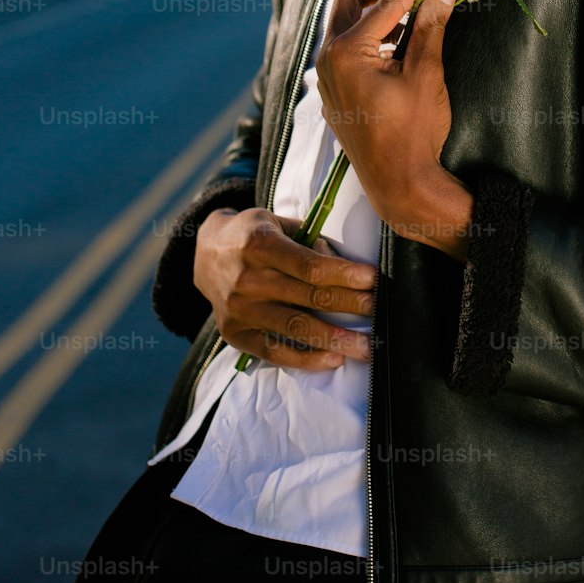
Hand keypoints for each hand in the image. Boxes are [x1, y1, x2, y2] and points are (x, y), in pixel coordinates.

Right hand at [193, 207, 376, 368]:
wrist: (204, 255)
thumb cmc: (253, 234)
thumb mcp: (277, 223)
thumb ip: (309, 241)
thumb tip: (345, 264)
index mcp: (259, 244)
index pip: (308, 265)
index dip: (342, 274)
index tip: (372, 279)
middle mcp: (246, 278)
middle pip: (307, 297)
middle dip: (349, 305)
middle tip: (379, 311)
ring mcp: (239, 309)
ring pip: (296, 328)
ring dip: (335, 339)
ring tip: (366, 348)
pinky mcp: (234, 334)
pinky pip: (274, 351)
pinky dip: (305, 358)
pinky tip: (333, 359)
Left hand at [315, 0, 473, 259]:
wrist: (398, 184)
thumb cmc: (412, 132)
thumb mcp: (425, 74)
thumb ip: (430, 25)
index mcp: (345, 52)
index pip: (386, 2)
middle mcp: (326, 59)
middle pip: (350, 0)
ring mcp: (326, 76)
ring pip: (346, 23)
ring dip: (378, 11)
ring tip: (416, 13)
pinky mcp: (334, 90)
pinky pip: (346, 48)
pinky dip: (371, 35)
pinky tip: (400, 43)